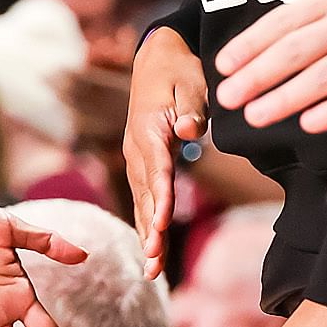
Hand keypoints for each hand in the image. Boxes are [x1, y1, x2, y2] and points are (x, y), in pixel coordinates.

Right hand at [124, 27, 206, 279]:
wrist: (157, 57)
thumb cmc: (179, 70)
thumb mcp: (189, 82)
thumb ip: (191, 109)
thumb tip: (190, 132)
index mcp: (149, 129)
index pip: (156, 170)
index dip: (159, 199)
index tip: (161, 225)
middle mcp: (137, 147)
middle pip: (145, 194)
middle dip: (149, 230)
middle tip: (153, 262)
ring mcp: (136, 156)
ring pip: (141, 201)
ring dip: (145, 234)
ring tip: (151, 270)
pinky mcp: (141, 162)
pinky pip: (142, 196)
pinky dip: (144, 223)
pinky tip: (149, 250)